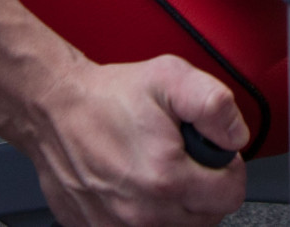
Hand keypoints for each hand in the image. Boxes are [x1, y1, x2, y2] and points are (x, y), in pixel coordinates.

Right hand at [21, 55, 248, 226]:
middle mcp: (143, 212)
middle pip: (206, 217)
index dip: (228, 169)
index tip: (212, 154)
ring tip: (160, 171)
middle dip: (204, 187)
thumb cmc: (107, 96)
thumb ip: (213, 104)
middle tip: (184, 158)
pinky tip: (136, 186)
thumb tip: (236, 135)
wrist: (54, 108)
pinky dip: (147, 213)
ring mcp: (118, 226)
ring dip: (178, 204)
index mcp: (166, 177)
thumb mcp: (169, 78)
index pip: (230, 195)